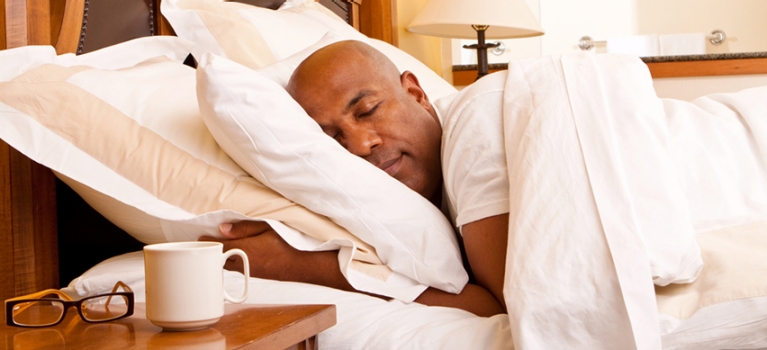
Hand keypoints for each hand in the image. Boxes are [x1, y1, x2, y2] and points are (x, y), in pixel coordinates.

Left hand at [199, 221, 354, 290]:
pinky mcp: (251, 274)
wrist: (295, 265)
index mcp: (241, 249)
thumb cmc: (282, 244)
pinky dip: (229, 261)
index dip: (206, 241)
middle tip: (204, 242)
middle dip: (211, 251)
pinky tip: (233, 255)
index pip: (217, 246)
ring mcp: (245, 270)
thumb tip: (222, 228)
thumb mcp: (265, 228)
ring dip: (220, 257)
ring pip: (225, 264)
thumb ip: (243, 227)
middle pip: (217, 258)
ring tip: (218, 247)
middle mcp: (240, 262)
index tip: (199, 237)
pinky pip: (234, 268)